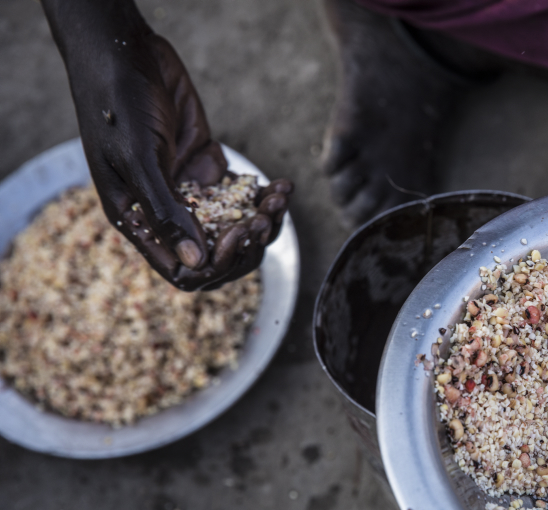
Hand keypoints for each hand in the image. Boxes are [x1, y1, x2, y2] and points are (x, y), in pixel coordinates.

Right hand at [42, 0, 290, 289]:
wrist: (126, 54)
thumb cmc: (119, 105)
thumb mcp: (139, 158)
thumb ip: (165, 211)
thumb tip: (194, 264)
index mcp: (140, 221)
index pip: (182, 272)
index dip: (214, 266)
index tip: (234, 235)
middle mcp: (167, 213)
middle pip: (217, 258)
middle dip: (246, 245)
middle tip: (263, 218)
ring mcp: (192, 192)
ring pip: (237, 229)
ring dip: (264, 221)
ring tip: (279, 198)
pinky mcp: (211, 170)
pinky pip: (245, 198)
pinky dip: (268, 197)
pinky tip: (283, 186)